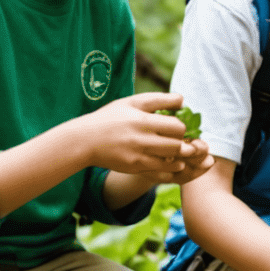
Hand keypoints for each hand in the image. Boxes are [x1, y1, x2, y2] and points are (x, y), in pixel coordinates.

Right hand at [84, 92, 208, 180]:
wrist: (85, 140)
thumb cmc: (111, 117)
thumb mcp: (133, 102)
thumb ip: (159, 99)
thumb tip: (183, 99)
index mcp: (143, 120)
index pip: (178, 127)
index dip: (182, 127)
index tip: (177, 126)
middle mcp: (142, 140)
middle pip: (178, 145)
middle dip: (183, 143)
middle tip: (180, 140)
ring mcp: (139, 156)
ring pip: (172, 160)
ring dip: (178, 156)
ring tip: (175, 150)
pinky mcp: (135, 168)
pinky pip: (161, 171)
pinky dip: (168, 166)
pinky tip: (165, 159)